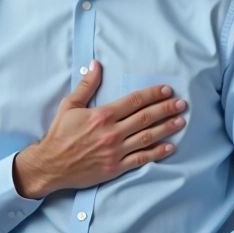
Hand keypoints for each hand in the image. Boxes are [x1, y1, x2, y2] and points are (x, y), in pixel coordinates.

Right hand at [13, 60, 186, 198]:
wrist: (50, 165)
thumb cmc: (59, 134)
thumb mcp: (70, 105)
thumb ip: (86, 85)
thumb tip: (96, 64)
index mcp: (102, 115)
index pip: (134, 101)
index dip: (153, 94)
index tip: (167, 90)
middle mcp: (112, 132)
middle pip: (146, 118)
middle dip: (166, 109)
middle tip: (182, 104)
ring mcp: (115, 151)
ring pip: (147, 137)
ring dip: (166, 128)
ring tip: (181, 121)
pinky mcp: (115, 168)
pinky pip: (141, 159)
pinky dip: (157, 153)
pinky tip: (170, 147)